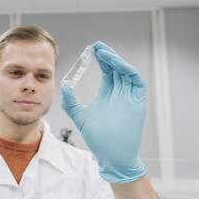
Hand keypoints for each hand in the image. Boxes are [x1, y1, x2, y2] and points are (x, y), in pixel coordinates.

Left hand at [61, 41, 146, 183]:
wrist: (111, 156)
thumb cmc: (98, 138)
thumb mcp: (80, 116)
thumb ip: (71, 102)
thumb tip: (63, 85)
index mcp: (109, 93)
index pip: (107, 71)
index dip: (101, 59)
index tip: (90, 50)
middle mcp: (120, 92)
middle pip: (117, 68)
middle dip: (107, 55)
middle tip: (96, 45)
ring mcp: (130, 96)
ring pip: (127, 71)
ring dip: (116, 60)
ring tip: (103, 52)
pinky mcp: (138, 101)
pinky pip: (137, 80)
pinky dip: (127, 70)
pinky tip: (114, 63)